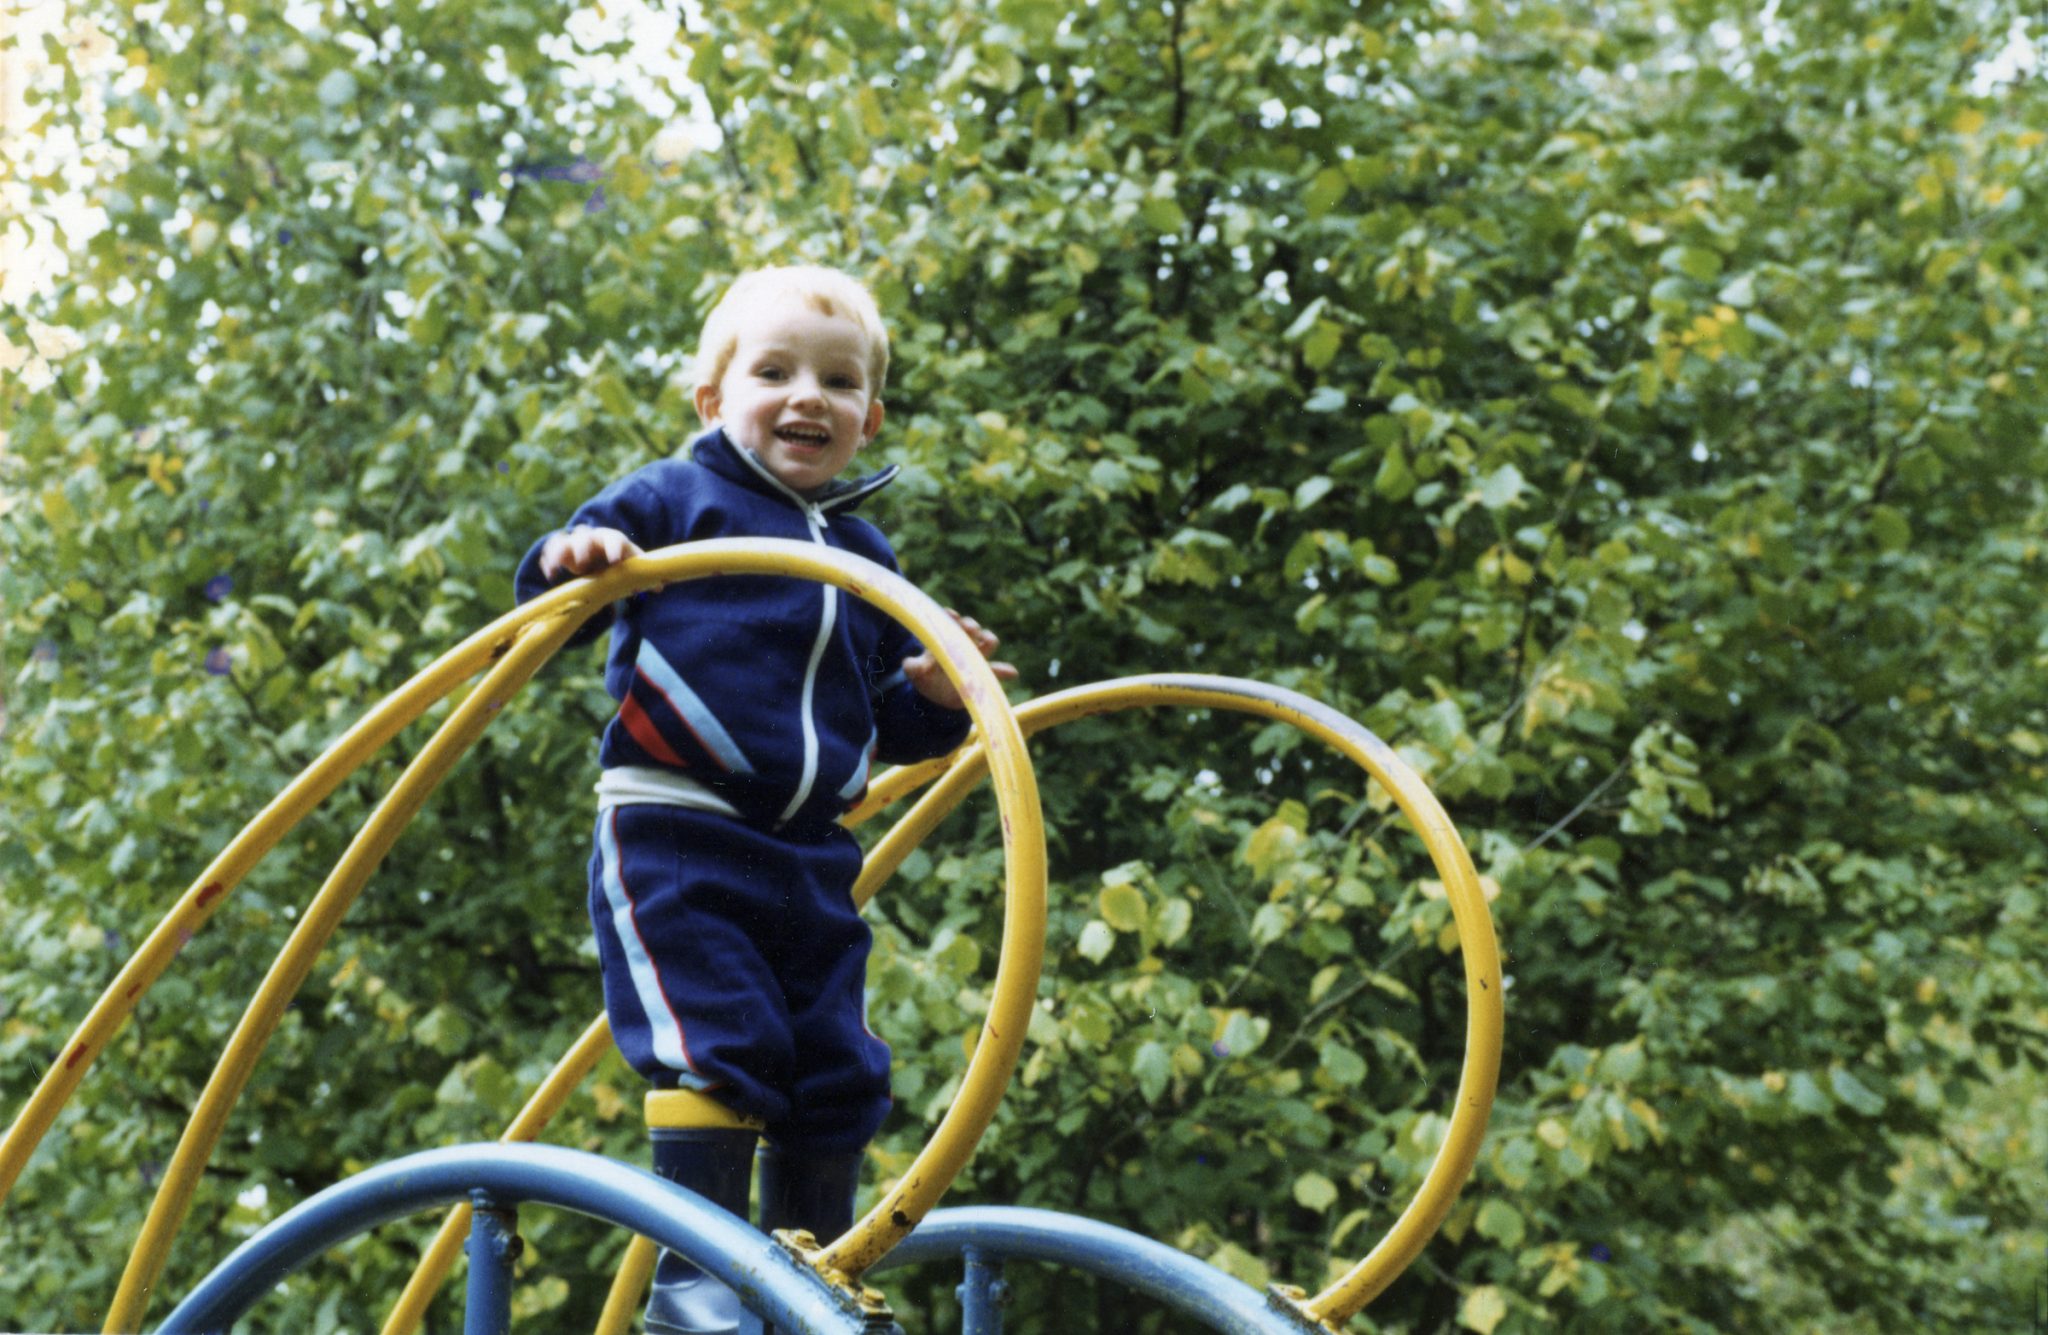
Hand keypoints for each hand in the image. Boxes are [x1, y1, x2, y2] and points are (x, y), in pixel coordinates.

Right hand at [539, 526, 643, 580]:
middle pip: (585, 537)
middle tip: (582, 563)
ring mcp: (574, 542)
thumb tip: (660, 587)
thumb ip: (641, 574)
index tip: (615, 560)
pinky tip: (550, 573)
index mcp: (612, 539)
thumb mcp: (630, 565)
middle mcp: (592, 537)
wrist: (600, 552)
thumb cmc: (619, 559)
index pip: (614, 539)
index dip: (614, 548)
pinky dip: (549, 560)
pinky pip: (551, 549)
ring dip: (560, 552)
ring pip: (564, 540)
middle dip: (583, 548)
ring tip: (557, 566)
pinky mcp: (560, 550)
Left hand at [903, 608, 1019, 710]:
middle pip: (971, 627)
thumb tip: (911, 664)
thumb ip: (911, 666)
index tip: (951, 615)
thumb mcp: (915, 672)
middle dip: (970, 625)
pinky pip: (997, 671)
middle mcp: (963, 644)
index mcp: (946, 639)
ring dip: (988, 639)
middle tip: (968, 628)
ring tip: (984, 640)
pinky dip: (1005, 670)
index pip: (951, 622)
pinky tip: (1012, 672)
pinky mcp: (983, 674)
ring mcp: (975, 658)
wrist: (937, 697)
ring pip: (987, 642)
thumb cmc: (925, 678)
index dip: (952, 617)